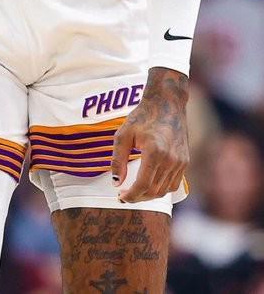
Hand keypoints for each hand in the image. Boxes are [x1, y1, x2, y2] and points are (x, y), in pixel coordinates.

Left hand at [110, 67, 188, 202]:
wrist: (167, 104)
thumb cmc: (143, 116)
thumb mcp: (124, 134)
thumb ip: (118, 159)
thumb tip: (116, 182)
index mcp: (155, 151)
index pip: (143, 184)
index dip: (131, 195)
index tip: (121, 197)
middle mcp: (171, 159)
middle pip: (154, 190)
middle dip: (138, 197)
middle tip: (125, 195)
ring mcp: (180, 162)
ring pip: (165, 190)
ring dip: (149, 195)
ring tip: (136, 192)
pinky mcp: (185, 161)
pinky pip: (174, 184)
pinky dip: (162, 189)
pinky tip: (150, 185)